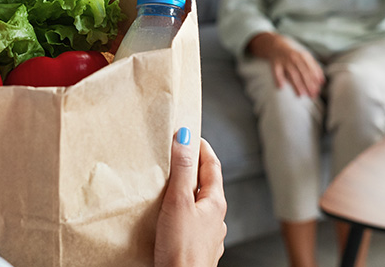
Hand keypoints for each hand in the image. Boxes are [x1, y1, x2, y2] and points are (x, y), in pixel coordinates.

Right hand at [155, 130, 226, 266]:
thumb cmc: (181, 249)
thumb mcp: (178, 201)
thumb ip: (181, 169)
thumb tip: (185, 137)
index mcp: (215, 204)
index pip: (212, 166)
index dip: (201, 148)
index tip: (190, 134)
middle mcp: (216, 219)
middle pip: (206, 185)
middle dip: (192, 169)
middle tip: (176, 155)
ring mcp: (207, 236)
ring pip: (198, 206)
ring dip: (186, 192)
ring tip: (169, 185)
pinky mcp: (195, 249)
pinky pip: (191, 224)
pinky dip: (182, 213)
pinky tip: (169, 218)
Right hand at [247, 32, 324, 97]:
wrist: (276, 45)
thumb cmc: (294, 55)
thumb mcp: (305, 57)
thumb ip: (315, 68)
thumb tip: (322, 82)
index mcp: (303, 56)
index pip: (311, 69)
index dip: (314, 80)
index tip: (318, 90)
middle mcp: (294, 58)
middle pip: (302, 72)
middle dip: (308, 84)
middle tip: (312, 95)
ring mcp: (284, 61)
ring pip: (291, 74)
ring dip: (296, 84)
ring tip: (301, 95)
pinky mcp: (275, 64)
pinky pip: (276, 73)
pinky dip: (278, 79)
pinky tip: (281, 87)